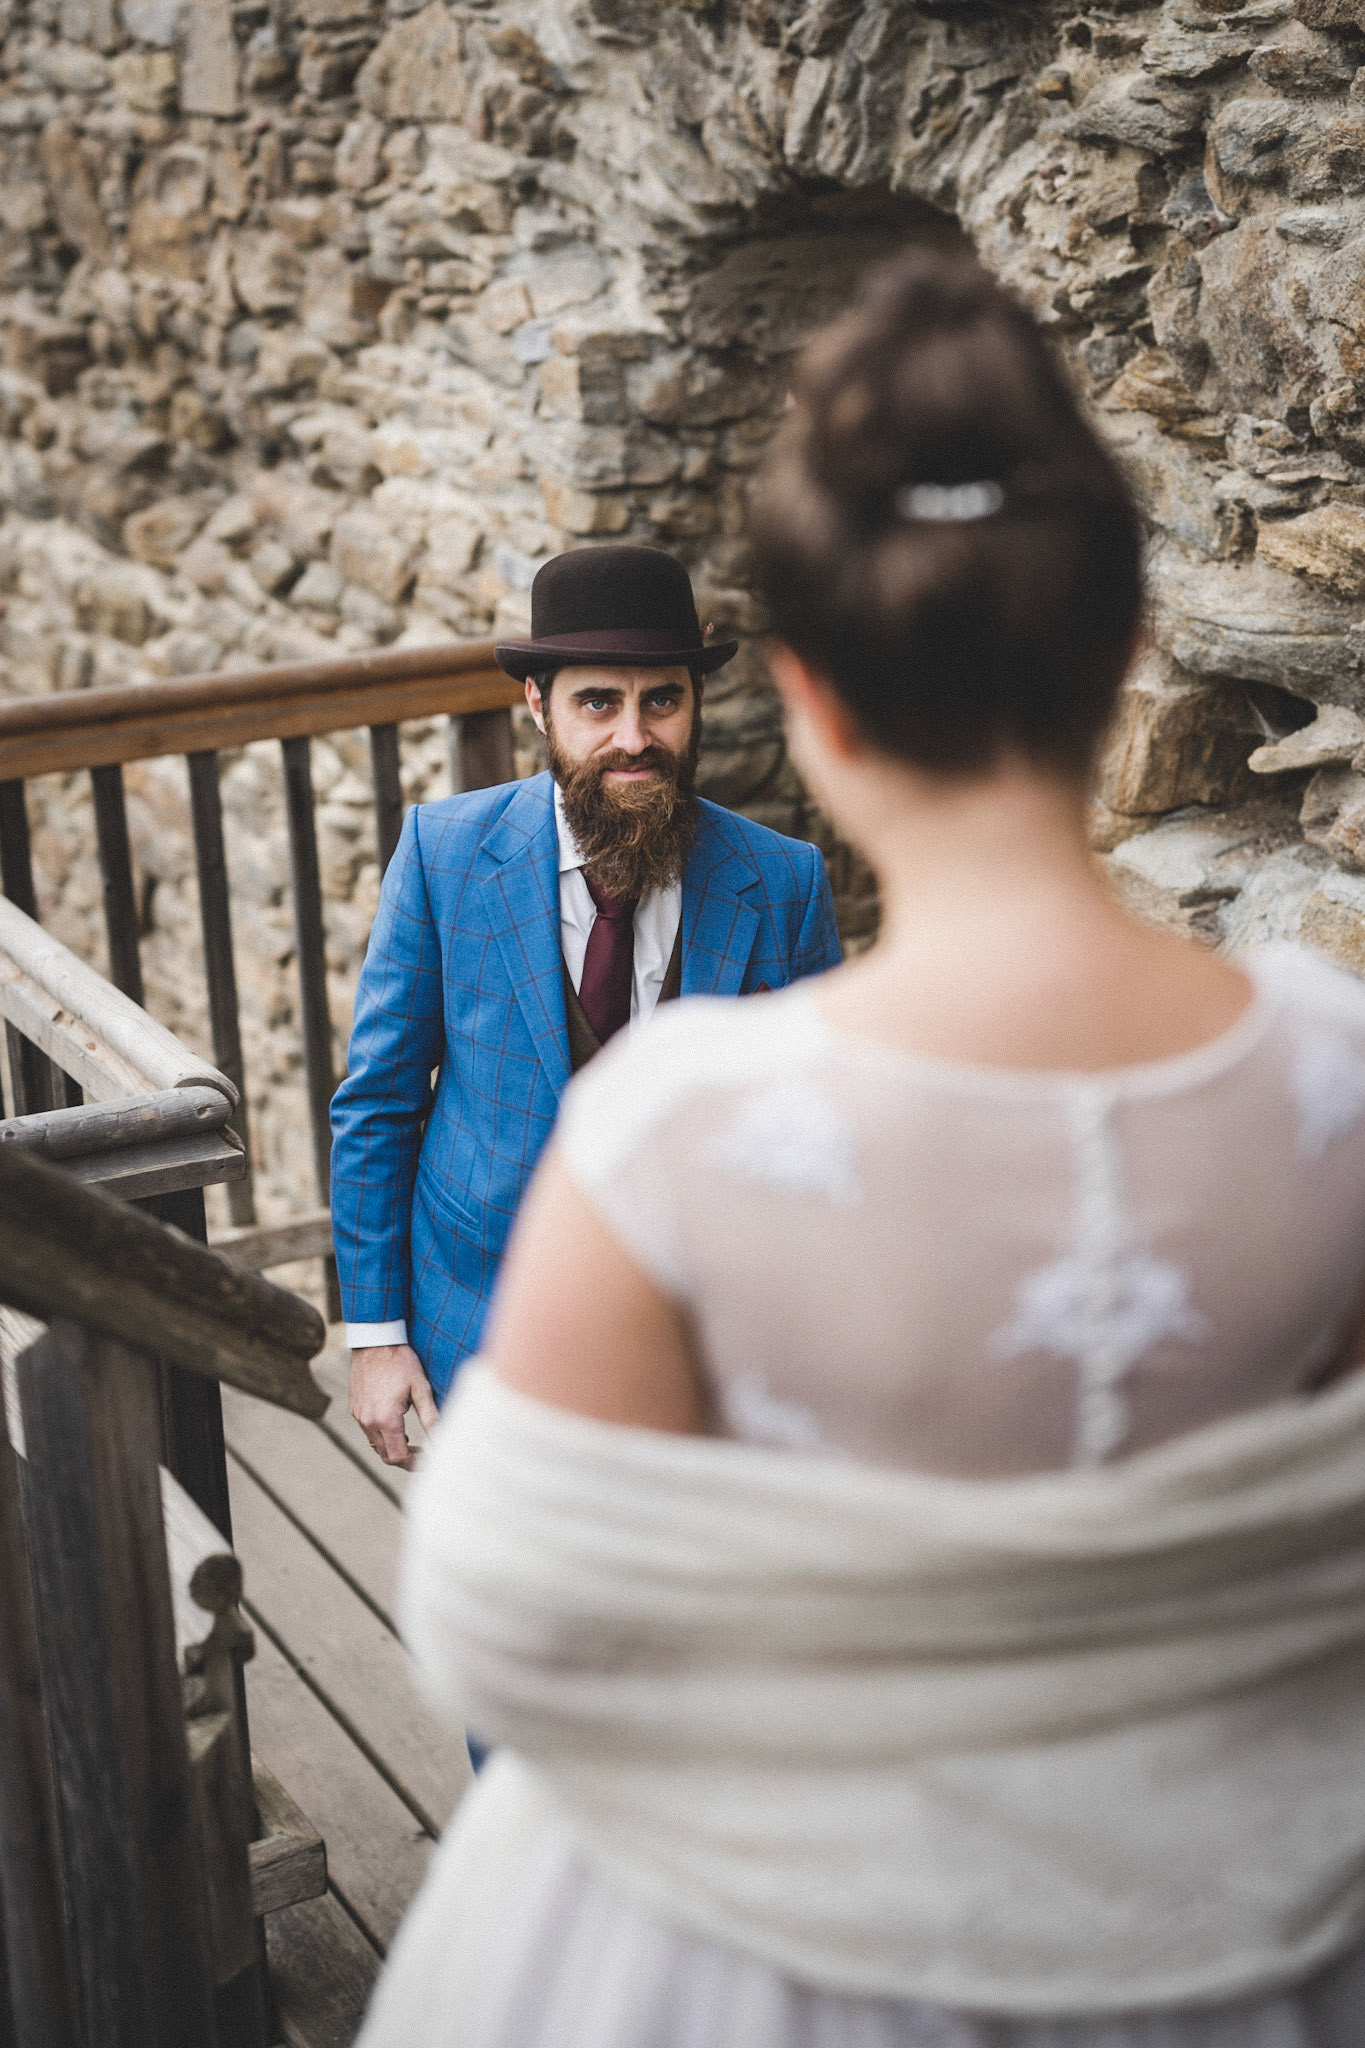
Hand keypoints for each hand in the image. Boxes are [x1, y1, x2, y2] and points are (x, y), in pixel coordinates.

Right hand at [349, 1343, 438, 1470]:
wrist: (374, 1340)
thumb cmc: (401, 1361)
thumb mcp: (421, 1388)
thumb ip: (431, 1418)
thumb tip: (443, 1440)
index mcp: (385, 1419)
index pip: (398, 1457)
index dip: (415, 1464)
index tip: (428, 1458)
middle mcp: (368, 1421)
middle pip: (385, 1456)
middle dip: (404, 1459)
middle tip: (422, 1452)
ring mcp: (359, 1415)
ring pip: (375, 1445)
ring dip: (393, 1446)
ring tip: (410, 1437)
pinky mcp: (355, 1408)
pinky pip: (368, 1430)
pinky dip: (382, 1434)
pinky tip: (395, 1422)